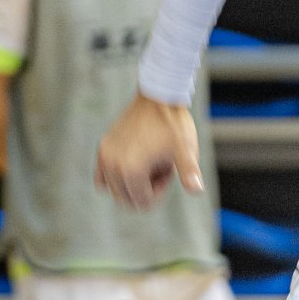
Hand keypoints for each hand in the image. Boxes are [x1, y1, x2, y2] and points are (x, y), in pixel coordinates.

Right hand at [95, 94, 200, 210]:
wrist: (157, 96)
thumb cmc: (174, 124)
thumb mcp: (186, 150)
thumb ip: (190, 172)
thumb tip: (197, 190)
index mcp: (131, 169)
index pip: (143, 203)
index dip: (160, 189)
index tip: (168, 166)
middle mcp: (112, 165)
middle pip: (128, 200)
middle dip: (146, 188)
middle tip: (158, 164)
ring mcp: (104, 156)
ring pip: (115, 190)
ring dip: (133, 182)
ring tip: (148, 160)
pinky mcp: (102, 147)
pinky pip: (102, 178)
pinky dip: (116, 178)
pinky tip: (133, 161)